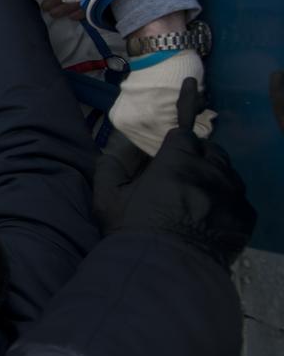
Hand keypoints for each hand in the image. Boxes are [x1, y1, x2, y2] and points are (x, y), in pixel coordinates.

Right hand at [94, 78, 254, 265]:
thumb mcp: (108, 197)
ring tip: (193, 201)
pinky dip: (225, 202)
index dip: (187, 104)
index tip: (192, 83)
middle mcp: (211, 169)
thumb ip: (113, 164)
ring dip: (211, 176)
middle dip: (196, 154)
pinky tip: (207, 219)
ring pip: (226, 172)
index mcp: (177, 159)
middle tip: (177, 176)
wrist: (165, 272)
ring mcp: (233, 193)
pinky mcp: (245, 216)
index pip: (185, 124)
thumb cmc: (132, 231)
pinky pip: (238, 199)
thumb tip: (122, 142)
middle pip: (209, 149)